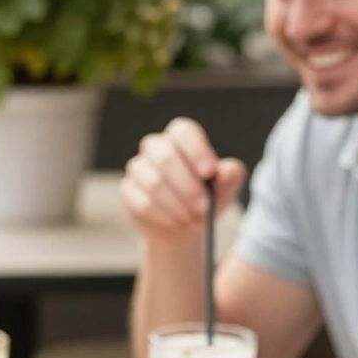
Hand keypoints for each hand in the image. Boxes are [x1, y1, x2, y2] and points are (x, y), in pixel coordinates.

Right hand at [120, 116, 244, 243]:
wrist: (185, 225)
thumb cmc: (207, 197)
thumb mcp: (225, 188)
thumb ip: (230, 176)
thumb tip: (227, 170)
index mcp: (181, 137)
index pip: (183, 132)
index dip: (196, 150)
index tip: (210, 172)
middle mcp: (156, 147)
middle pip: (165, 157)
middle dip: (188, 186)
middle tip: (204, 207)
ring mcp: (138, 167)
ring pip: (154, 183)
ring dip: (178, 206)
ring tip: (194, 220)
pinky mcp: (128, 190)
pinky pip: (143, 203)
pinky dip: (164, 217)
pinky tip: (177, 223)